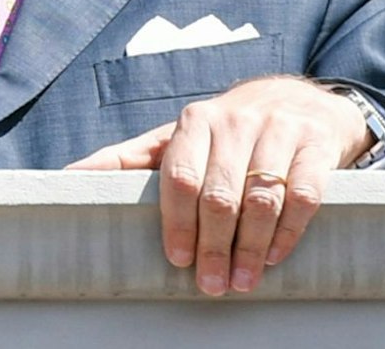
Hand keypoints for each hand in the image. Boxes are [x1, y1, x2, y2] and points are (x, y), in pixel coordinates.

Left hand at [68, 76, 371, 294]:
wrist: (297, 100)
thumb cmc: (223, 131)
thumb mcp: (175, 138)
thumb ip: (126, 159)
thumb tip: (67, 177)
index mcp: (193, 122)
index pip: (180, 176)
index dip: (177, 221)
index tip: (176, 259)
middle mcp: (234, 122)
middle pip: (220, 193)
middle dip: (213, 244)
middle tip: (211, 283)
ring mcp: (279, 131)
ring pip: (262, 196)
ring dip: (251, 246)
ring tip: (242, 281)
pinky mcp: (316, 146)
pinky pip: (304, 194)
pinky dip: (289, 230)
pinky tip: (275, 257)